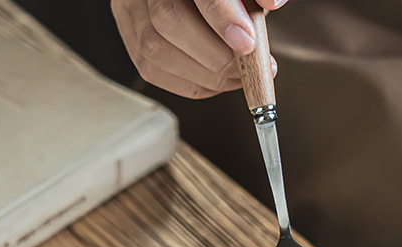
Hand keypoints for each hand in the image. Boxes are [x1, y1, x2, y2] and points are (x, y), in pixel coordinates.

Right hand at [111, 0, 284, 98]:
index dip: (221, 17)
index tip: (248, 43)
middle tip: (250, 69)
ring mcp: (131, 8)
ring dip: (205, 75)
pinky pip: (152, 70)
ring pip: (155, 50)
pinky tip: (216, 81)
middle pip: (168, 20)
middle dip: (216, 56)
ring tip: (237, 77)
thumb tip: (272, 1)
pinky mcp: (129, 34)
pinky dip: (191, 84)